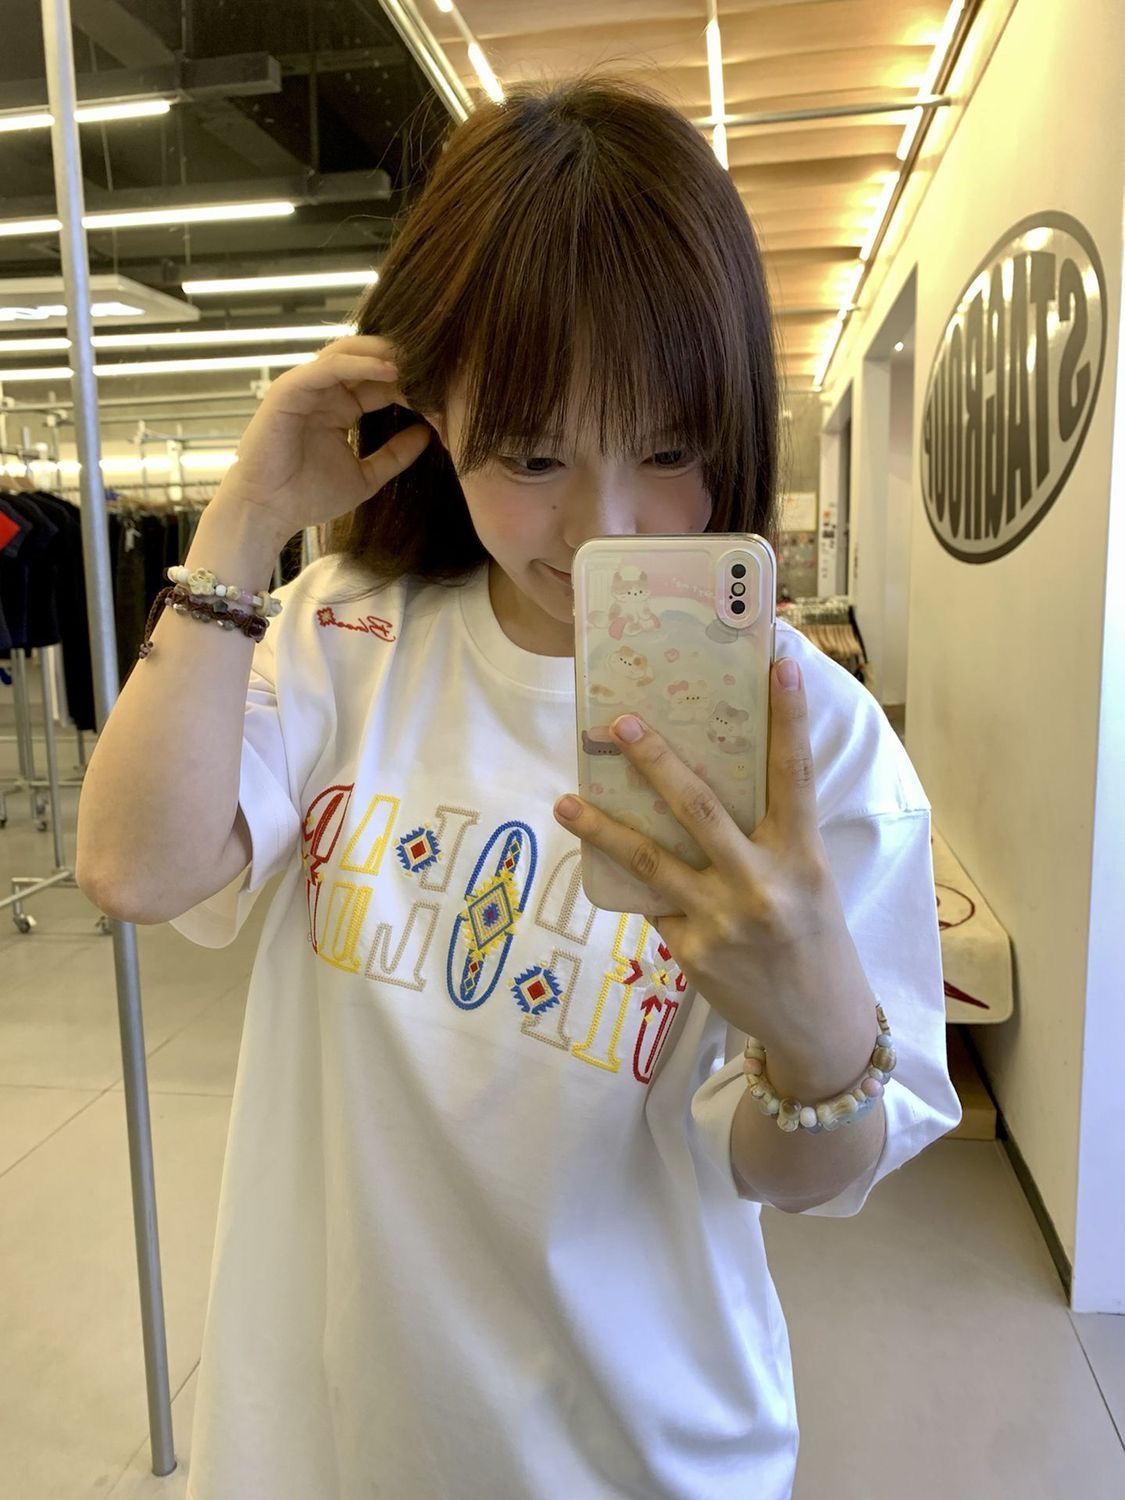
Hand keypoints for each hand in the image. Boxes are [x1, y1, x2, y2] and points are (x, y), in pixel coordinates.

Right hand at [216, 333, 431, 536]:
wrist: (268, 512)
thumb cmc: (307, 496)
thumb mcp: (366, 477)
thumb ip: (395, 456)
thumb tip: (428, 436)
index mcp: (341, 406)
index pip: (382, 384)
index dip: (413, 388)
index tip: (446, 399)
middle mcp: (325, 391)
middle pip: (368, 360)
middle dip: (402, 362)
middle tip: (439, 366)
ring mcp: (307, 387)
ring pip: (348, 352)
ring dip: (384, 353)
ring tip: (417, 360)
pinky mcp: (290, 388)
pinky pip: (328, 366)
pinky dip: (358, 363)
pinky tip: (388, 370)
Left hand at [553, 657, 876, 1062]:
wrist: (819, 1025)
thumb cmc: (814, 939)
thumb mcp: (808, 879)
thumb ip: (770, 836)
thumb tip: (712, 784)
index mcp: (802, 856)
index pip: (795, 774)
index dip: (789, 716)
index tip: (778, 663)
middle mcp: (762, 882)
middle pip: (701, 808)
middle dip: (657, 761)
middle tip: (621, 722)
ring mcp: (722, 919)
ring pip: (651, 860)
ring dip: (602, 828)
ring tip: (565, 802)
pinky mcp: (692, 951)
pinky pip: (652, 903)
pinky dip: (631, 881)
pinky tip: (603, 862)